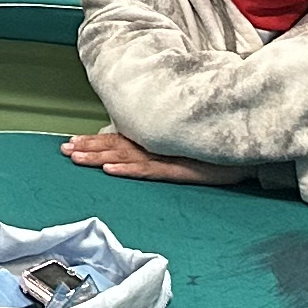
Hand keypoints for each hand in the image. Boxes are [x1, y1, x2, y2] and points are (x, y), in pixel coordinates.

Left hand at [62, 128, 210, 181]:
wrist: (244, 154)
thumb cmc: (213, 151)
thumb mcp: (182, 150)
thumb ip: (159, 147)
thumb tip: (133, 152)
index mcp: (154, 140)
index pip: (118, 139)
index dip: (94, 140)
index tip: (71, 142)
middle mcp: (156, 145)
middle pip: (116, 145)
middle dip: (88, 147)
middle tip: (64, 149)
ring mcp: (166, 156)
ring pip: (126, 155)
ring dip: (100, 156)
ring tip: (77, 157)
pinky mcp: (179, 168)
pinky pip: (149, 169)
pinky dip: (129, 168)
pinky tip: (111, 169)